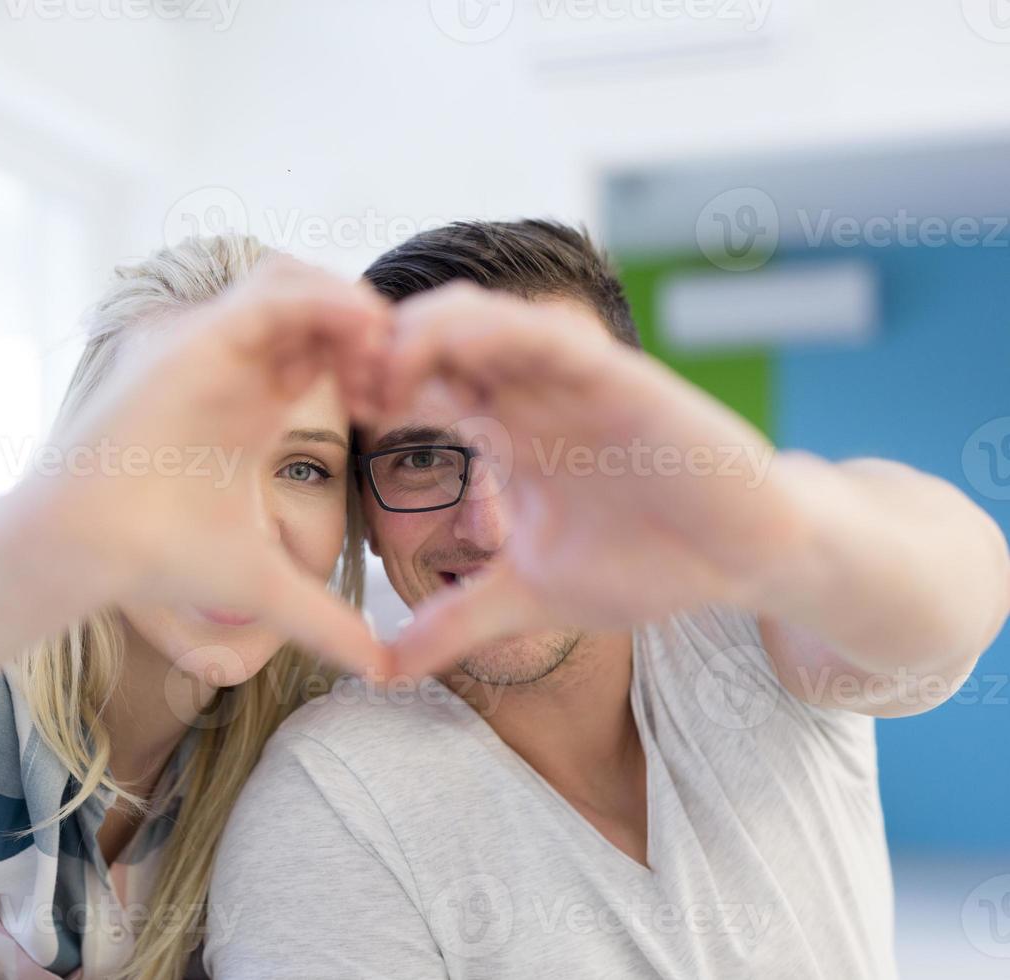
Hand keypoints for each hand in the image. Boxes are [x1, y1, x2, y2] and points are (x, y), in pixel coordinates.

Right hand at [34, 257, 392, 673]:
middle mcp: (237, 369)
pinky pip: (274, 291)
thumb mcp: (266, 584)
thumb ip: (322, 618)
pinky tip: (363, 334)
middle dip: (371, 332)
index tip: (399, 411)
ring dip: (351, 306)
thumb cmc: (160, 557)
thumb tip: (379, 670)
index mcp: (255, 407)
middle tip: (402, 377)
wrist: (90, 548)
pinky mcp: (199, 337)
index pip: (326, 354)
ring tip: (385, 353)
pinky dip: (324, 298)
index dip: (374, 368)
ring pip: (298, 282)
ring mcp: (216, 346)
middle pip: (319, 308)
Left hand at [380, 283, 810, 674]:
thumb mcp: (526, 598)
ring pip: (481, 320)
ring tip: (381, 371)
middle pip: (433, 340)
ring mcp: (572, 382)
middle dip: (377, 351)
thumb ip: (454, 622)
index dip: (368, 391)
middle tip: (340, 385)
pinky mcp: (621, 379)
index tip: (328, 417)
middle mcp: (529, 395)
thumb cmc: (645, 564)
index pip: (419, 386)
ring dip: (422, 331)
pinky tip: (452, 345)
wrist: (741, 563)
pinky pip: (549, 337)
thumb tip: (384, 671)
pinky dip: (498, 331)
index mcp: (504, 431)